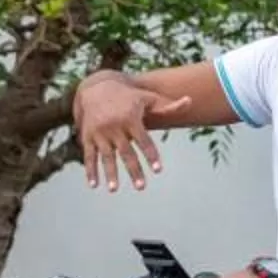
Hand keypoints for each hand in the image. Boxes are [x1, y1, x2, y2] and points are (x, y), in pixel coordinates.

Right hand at [75, 72, 164, 192]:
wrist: (95, 88)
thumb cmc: (128, 97)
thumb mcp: (147, 98)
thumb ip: (168, 105)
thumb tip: (190, 101)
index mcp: (130, 118)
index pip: (144, 140)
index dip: (151, 155)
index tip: (158, 170)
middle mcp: (114, 126)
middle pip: (126, 152)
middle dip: (133, 170)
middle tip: (141, 187)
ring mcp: (99, 132)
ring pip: (106, 156)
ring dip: (110, 173)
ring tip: (114, 190)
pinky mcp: (87, 136)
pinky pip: (89, 156)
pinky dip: (91, 171)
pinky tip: (94, 185)